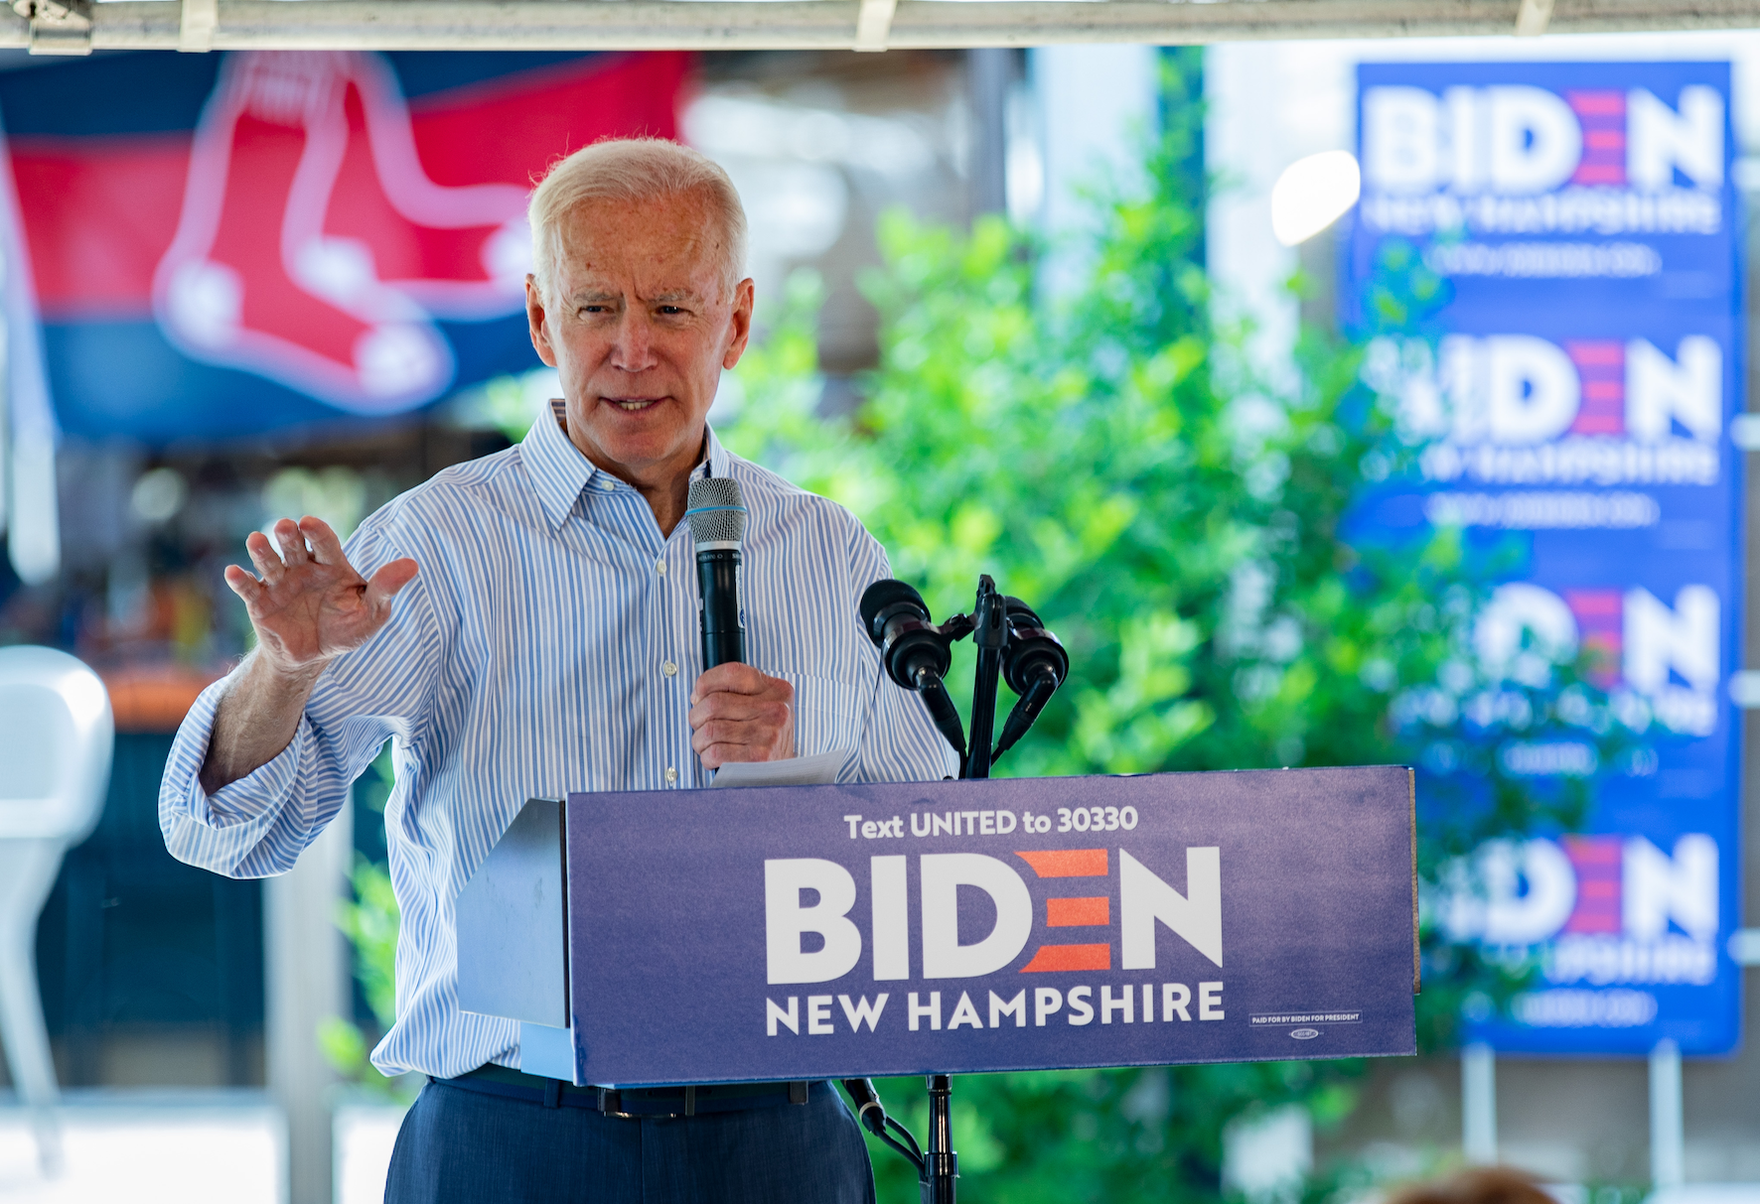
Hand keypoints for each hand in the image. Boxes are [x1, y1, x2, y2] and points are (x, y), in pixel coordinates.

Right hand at [223, 516, 417, 682]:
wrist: (314, 656)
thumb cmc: (346, 627)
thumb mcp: (372, 612)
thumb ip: (386, 588)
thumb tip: (412, 565)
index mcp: (332, 565)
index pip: (326, 544)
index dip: (319, 533)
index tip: (311, 524)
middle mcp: (303, 568)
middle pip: (295, 547)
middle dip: (289, 537)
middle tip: (285, 528)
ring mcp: (279, 583)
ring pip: (269, 562)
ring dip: (262, 551)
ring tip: (256, 541)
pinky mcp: (259, 601)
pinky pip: (248, 588)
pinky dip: (239, 579)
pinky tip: (233, 572)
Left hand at [689, 663, 794, 768]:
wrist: (786, 773)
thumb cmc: (765, 738)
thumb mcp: (762, 706)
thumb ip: (735, 694)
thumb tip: (698, 697)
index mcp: (776, 690)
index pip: (733, 672)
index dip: (706, 682)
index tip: (698, 696)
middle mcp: (776, 710)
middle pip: (714, 702)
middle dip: (697, 716)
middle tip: (699, 725)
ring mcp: (769, 734)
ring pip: (711, 729)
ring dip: (699, 739)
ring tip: (705, 744)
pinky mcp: (760, 758)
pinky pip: (716, 752)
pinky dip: (706, 756)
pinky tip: (713, 758)